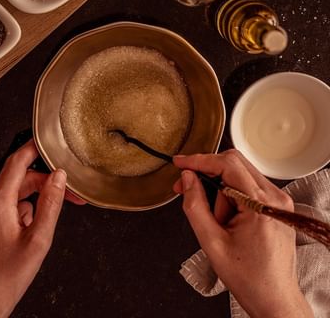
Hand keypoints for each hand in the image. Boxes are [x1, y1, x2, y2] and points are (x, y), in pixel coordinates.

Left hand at [0, 140, 84, 317]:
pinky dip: (16, 210)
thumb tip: (58, 177)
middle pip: (18, 180)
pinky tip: (22, 231)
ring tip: (38, 227)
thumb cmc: (7, 278)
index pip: (17, 162)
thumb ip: (51, 203)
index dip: (33, 149)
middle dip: (44, 186)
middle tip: (67, 197)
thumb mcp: (39, 239)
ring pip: (11, 193)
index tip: (46, 143)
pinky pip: (1, 204)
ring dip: (30, 202)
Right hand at [173, 150, 313, 317]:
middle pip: (235, 164)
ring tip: (216, 221)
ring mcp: (279, 201)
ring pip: (239, 175)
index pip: (228, 165)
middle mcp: (276, 198)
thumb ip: (195, 205)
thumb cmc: (248, 277)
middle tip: (185, 186)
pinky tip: (225, 218)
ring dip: (219, 190)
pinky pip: (247, 187)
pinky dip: (230, 196)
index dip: (200, 160)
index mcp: (261, 205)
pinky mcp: (276, 205)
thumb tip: (187, 178)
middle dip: (207, 173)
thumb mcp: (211, 242)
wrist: (274, 298)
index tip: (180, 162)